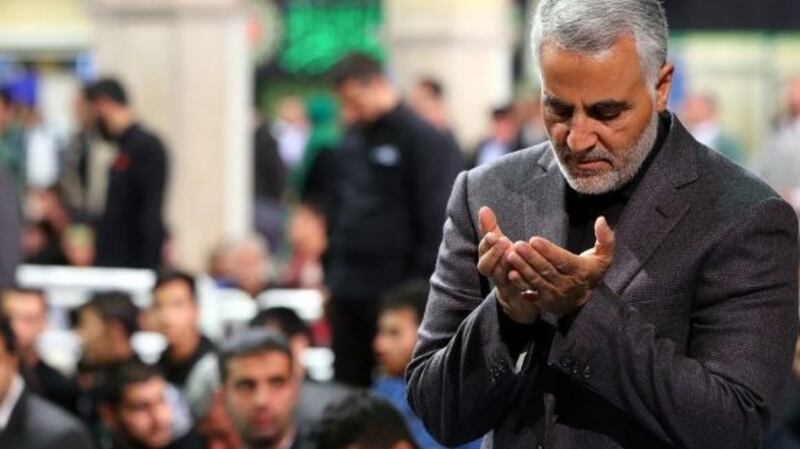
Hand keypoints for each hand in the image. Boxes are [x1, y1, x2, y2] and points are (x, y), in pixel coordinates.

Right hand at [477, 206, 539, 323]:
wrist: (518, 294)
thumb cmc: (508, 263)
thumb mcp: (499, 244)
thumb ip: (490, 228)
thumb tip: (483, 208)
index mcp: (488, 260)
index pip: (482, 251)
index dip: (486, 244)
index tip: (493, 235)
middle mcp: (493, 273)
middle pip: (486, 267)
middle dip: (493, 254)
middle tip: (503, 241)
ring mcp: (504, 284)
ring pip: (499, 277)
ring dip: (504, 265)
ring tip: (513, 253)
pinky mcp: (516, 294)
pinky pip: (516, 289)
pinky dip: (520, 281)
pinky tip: (526, 272)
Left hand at [505, 216, 614, 317]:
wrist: (584, 301)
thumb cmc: (590, 271)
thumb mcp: (603, 257)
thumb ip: (606, 238)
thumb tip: (601, 219)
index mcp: (580, 271)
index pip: (563, 261)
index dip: (548, 251)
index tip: (534, 239)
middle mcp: (567, 285)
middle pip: (547, 270)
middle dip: (531, 257)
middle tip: (518, 245)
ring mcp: (555, 295)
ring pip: (537, 280)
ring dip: (523, 267)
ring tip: (511, 255)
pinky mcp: (544, 302)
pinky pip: (531, 292)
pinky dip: (520, 284)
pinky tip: (511, 273)